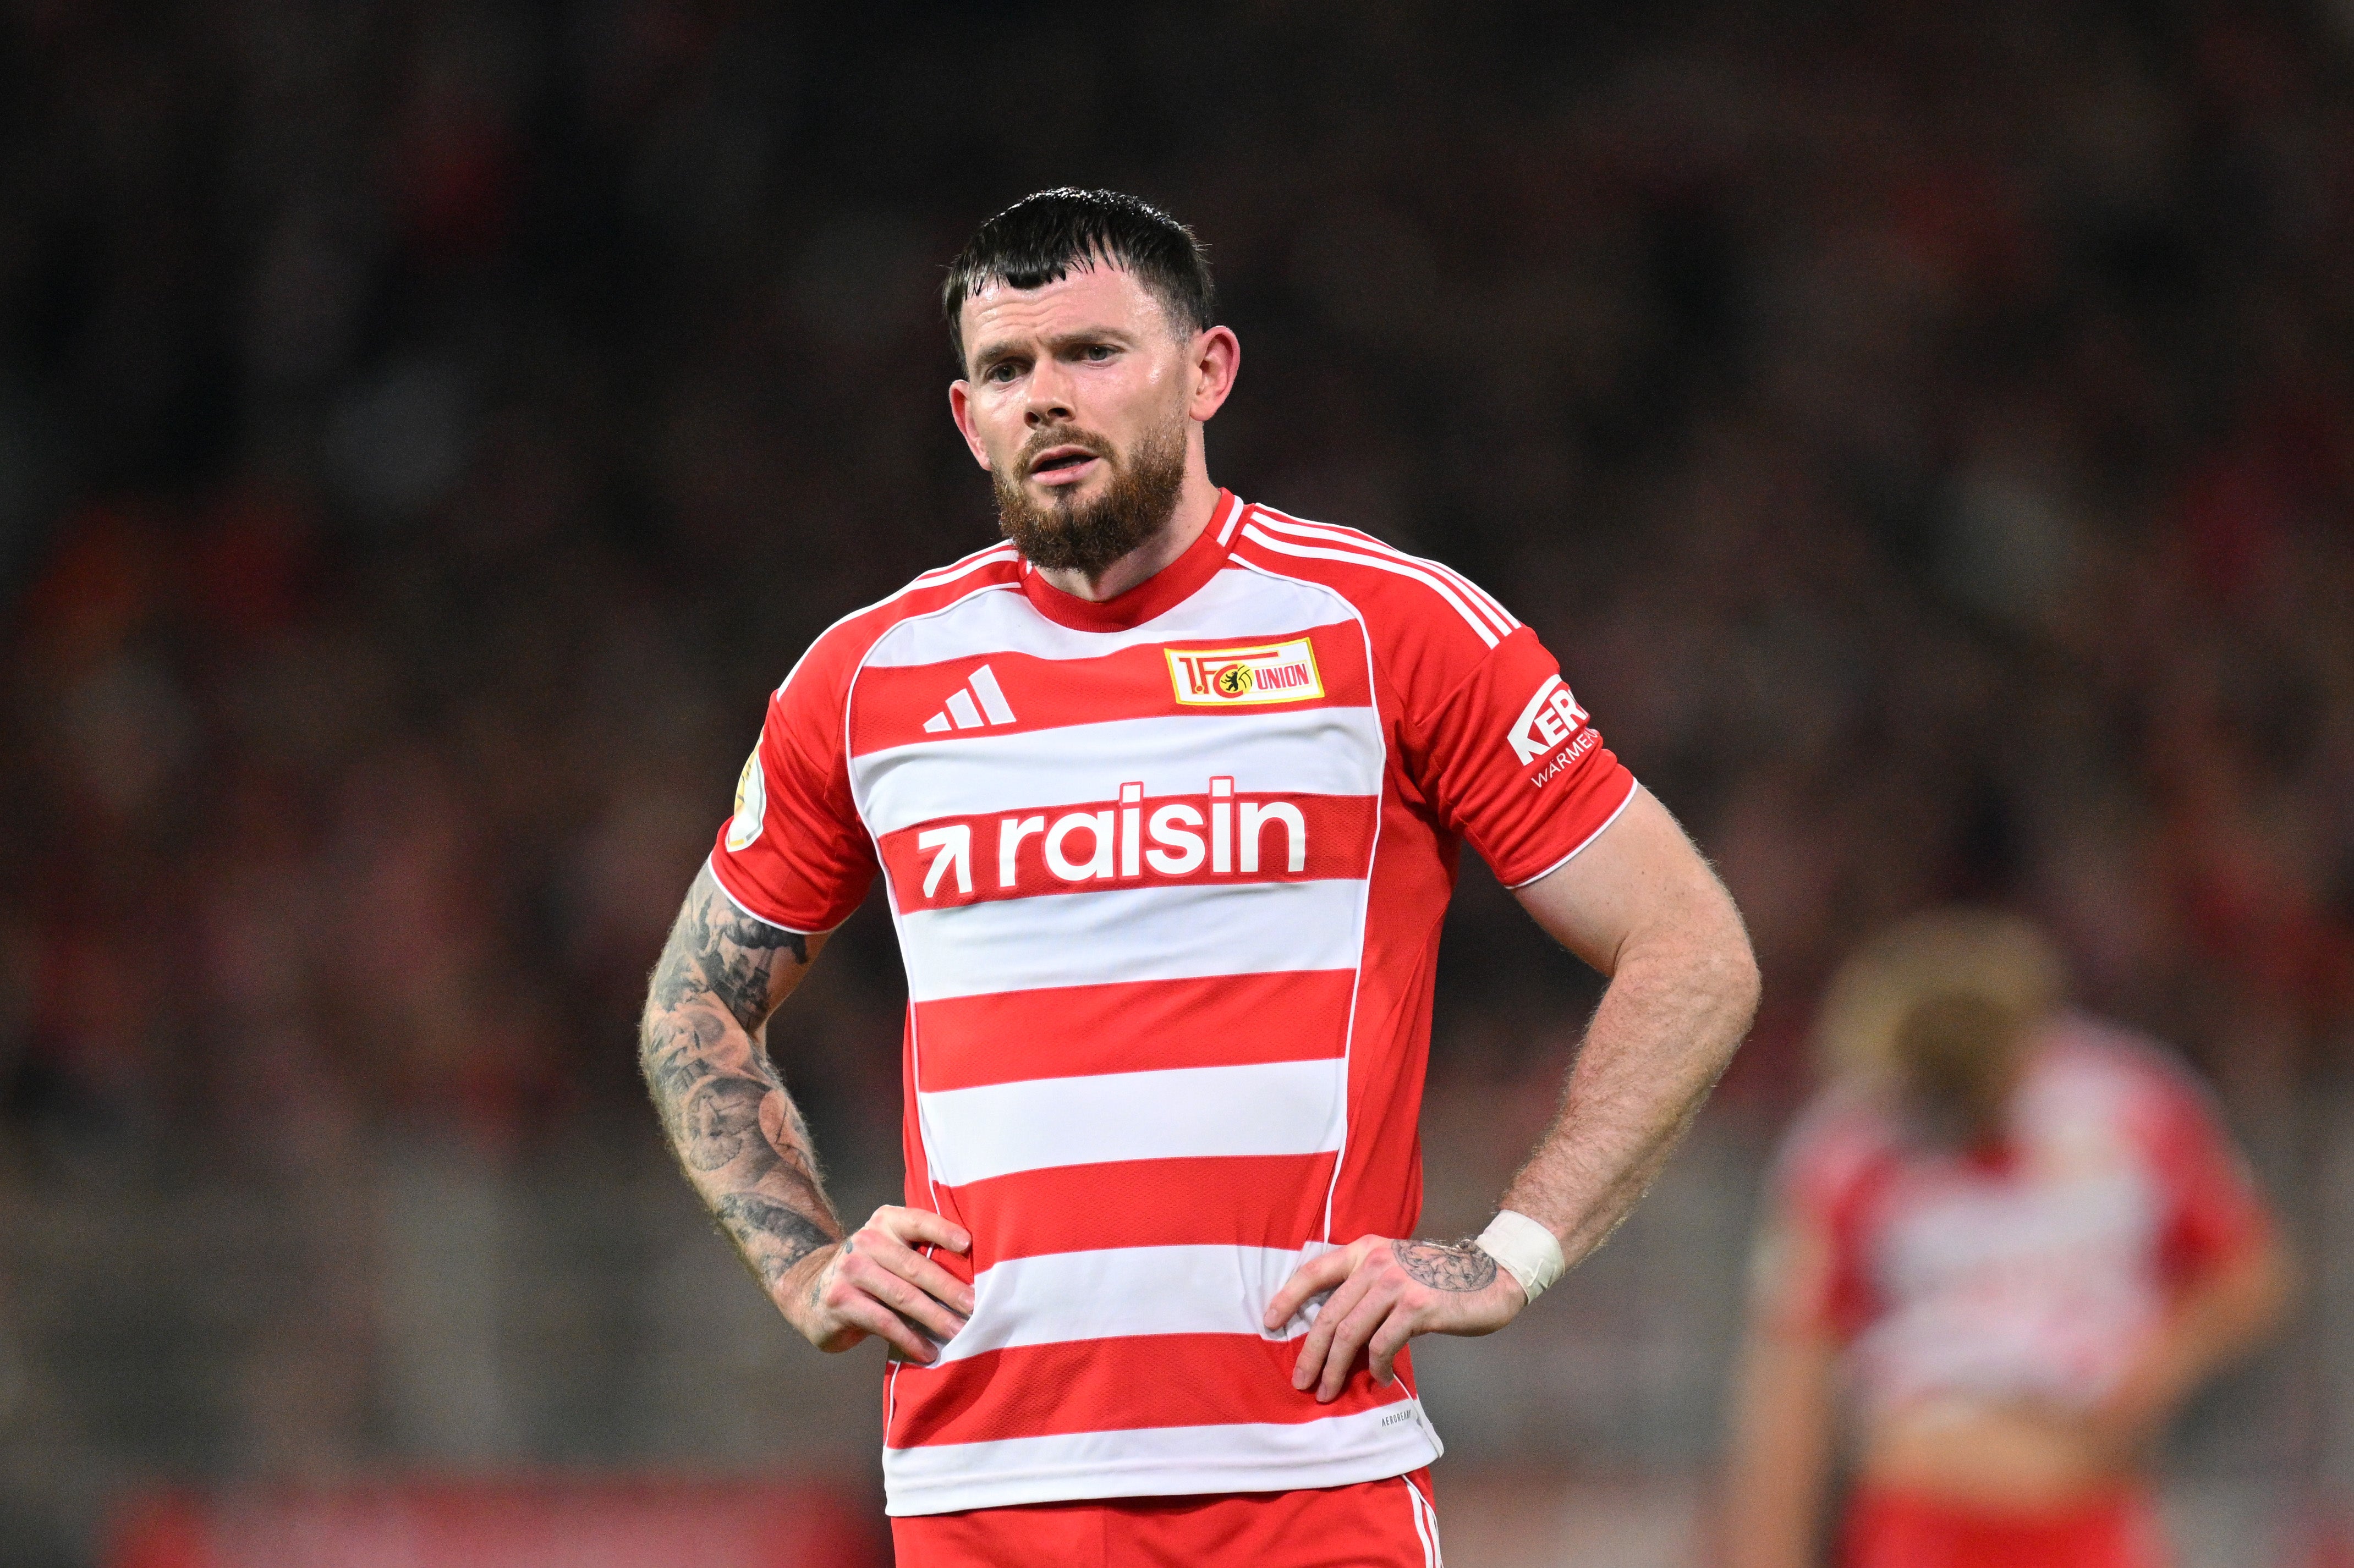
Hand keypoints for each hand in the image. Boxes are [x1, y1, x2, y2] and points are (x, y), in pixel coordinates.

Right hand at [779, 1205, 974, 1363]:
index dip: (944, 1231)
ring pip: (902, 1296)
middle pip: (915, 1266)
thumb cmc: (870, 1272)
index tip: (969, 1245)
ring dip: (934, 1317)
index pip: (919, 1221)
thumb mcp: (890, 1251)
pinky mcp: (841, 1301)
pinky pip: (884, 1322)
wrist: (811, 1291)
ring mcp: (851, 1270)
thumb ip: (920, 1253)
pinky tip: (927, 1352)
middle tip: (975, 1307)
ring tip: (958, 1333)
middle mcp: (867, 1240)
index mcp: (886, 1222)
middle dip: (949, 1289)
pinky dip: (909, 1339)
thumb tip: (972, 1280)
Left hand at [1265, 1236, 1528, 1401]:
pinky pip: (1382, 1345)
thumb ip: (1366, 1289)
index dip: (1287, 1297)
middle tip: (1300, 1381)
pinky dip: (1376, 1367)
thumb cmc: (1440, 1280)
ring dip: (1335, 1368)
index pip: (1313, 1270)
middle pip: (1329, 1313)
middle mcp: (1375, 1263)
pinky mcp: (1417, 1307)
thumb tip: (1334, 1333)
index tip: (1268, 1321)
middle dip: (1310, 1352)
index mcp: (1365, 1250)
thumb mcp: (1396, 1270)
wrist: (1492, 1276)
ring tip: (1327, 1391)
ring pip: (1350, 1333)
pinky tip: (1378, 1378)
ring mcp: (1396, 1283)